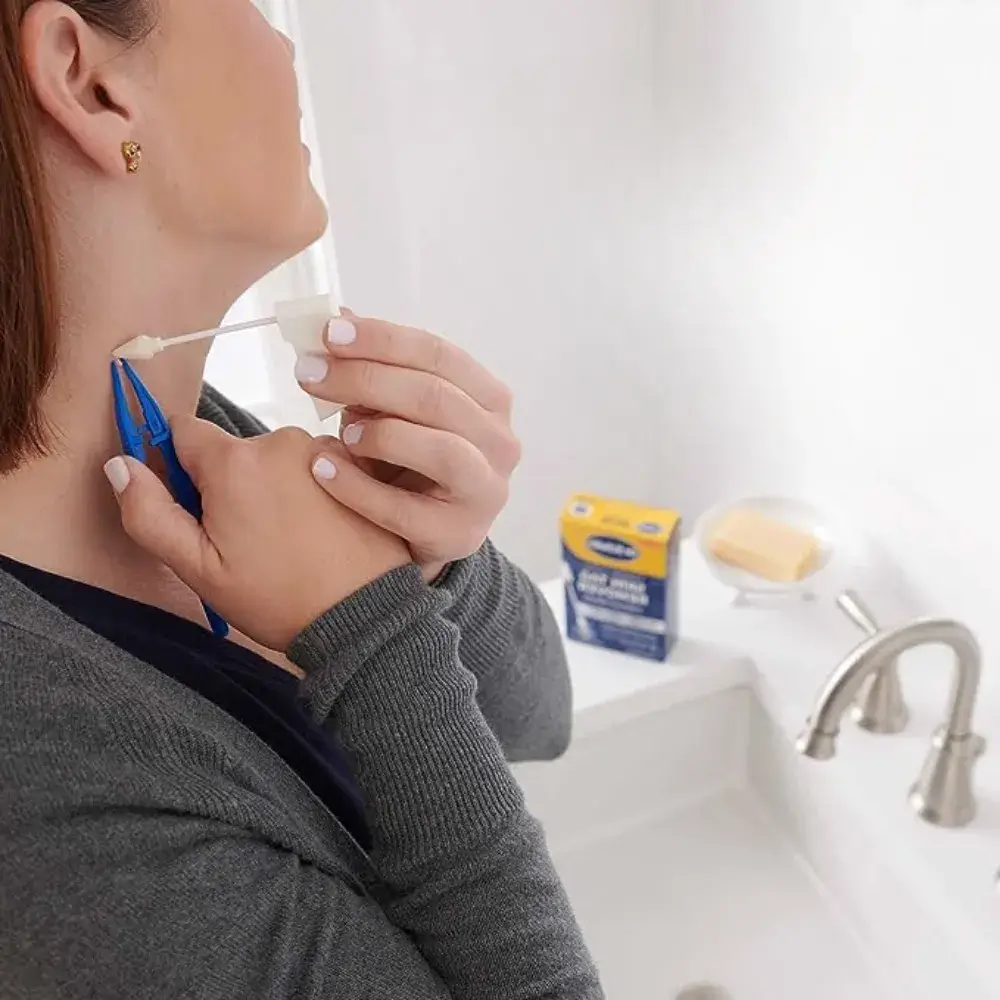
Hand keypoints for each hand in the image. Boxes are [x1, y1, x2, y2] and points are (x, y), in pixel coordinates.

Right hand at [104, 420, 409, 650]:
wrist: (362, 616)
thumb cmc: (278, 598)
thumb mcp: (198, 569)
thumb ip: (149, 514)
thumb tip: (121, 464)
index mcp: (234, 462)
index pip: (184, 432)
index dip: (179, 466)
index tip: (197, 505)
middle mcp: (280, 440)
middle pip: (235, 449)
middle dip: (232, 483)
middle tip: (250, 537)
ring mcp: (324, 449)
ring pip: (278, 457)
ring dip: (275, 485)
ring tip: (292, 538)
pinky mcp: (357, 464)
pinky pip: (317, 463)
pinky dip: (314, 486)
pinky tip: (323, 528)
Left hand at [296, 313, 520, 579]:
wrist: (425, 535)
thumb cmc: (410, 462)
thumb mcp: (397, 408)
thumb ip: (375, 366)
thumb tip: (340, 316)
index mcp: (490, 398)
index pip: (439, 355)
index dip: (383, 339)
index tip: (329, 333)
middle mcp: (499, 441)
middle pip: (435, 397)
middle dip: (366, 379)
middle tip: (309, 374)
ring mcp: (485, 490)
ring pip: (440, 450)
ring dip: (380, 434)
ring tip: (336, 431)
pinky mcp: (458, 534)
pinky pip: (404, 509)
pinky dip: (358, 487)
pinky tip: (322, 469)